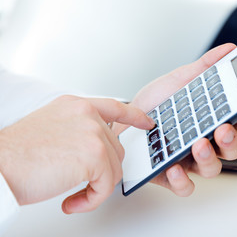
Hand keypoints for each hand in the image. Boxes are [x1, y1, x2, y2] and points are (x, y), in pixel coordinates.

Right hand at [0, 95, 153, 213]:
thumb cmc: (18, 154)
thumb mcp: (52, 128)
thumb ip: (79, 131)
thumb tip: (99, 149)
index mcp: (76, 106)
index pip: (115, 107)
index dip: (135, 116)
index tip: (147, 123)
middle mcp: (87, 115)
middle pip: (116, 149)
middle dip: (102, 171)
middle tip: (81, 182)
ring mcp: (93, 133)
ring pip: (115, 168)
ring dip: (97, 187)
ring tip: (73, 193)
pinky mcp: (94, 155)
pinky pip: (107, 186)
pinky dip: (93, 199)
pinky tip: (73, 201)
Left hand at [114, 43, 236, 195]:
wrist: (123, 119)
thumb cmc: (154, 104)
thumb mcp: (178, 81)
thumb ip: (204, 67)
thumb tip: (228, 50)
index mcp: (208, 121)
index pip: (235, 124)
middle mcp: (203, 142)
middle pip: (230, 150)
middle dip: (231, 141)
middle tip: (223, 129)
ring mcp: (188, 160)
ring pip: (212, 169)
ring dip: (210, 158)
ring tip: (198, 144)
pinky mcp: (170, 176)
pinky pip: (185, 187)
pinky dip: (183, 181)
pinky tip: (175, 167)